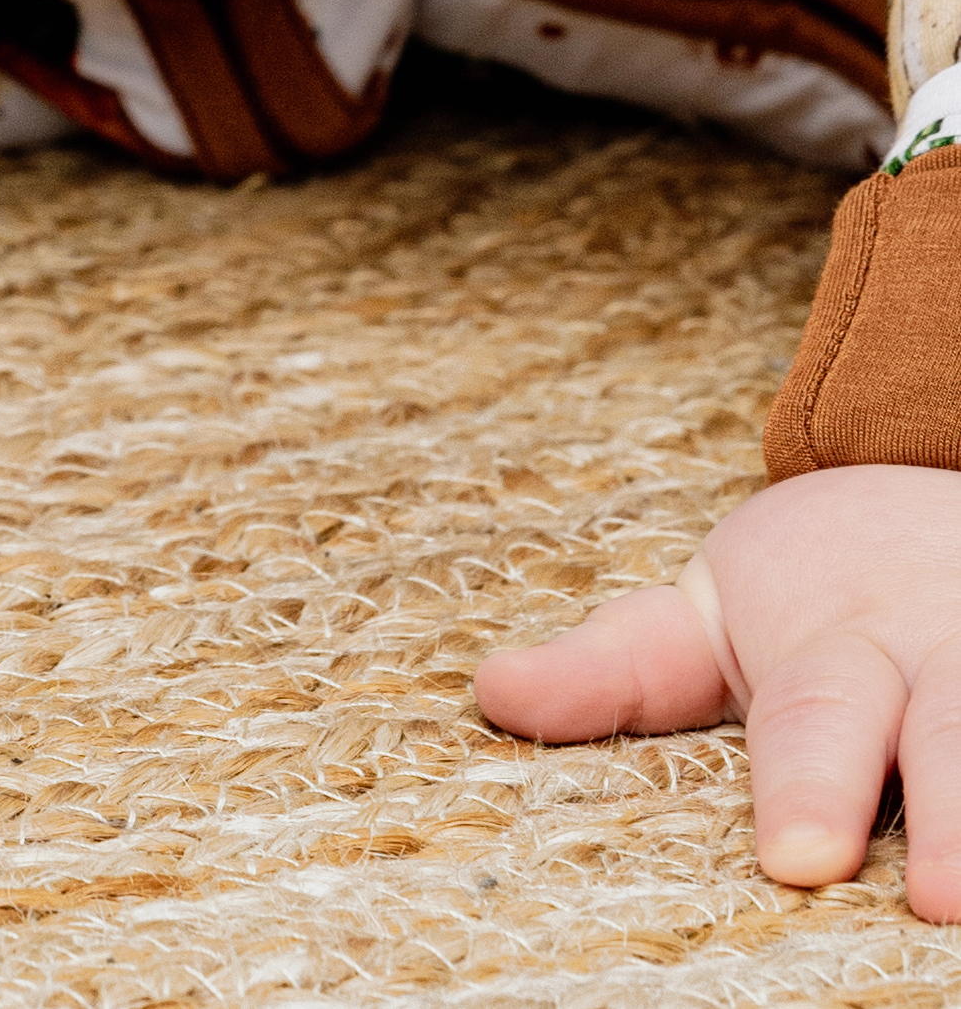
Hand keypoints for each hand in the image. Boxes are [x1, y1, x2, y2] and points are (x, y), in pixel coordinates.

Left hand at [475, 463, 960, 911]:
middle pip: (947, 740)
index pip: (816, 715)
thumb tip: (489, 699)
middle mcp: (945, 660)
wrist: (948, 499)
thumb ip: (615, 670)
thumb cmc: (821, 595)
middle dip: (948, 818)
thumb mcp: (717, 613)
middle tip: (936, 904)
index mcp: (840, 642)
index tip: (791, 860)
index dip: (806, 785)